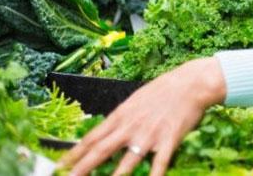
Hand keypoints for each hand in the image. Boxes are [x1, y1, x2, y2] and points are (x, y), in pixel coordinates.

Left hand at [60, 58, 226, 175]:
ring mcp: (149, 135)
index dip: (74, 153)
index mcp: (122, 115)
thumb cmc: (165, 89)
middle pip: (101, 151)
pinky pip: (159, 164)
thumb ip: (123, 117)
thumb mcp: (137, 99)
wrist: (191, 83)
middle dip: (81, 168)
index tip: (61, 164)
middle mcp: (131, 126)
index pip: (92, 137)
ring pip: (126, 162)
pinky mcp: (168, 140)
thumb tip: (108, 130)